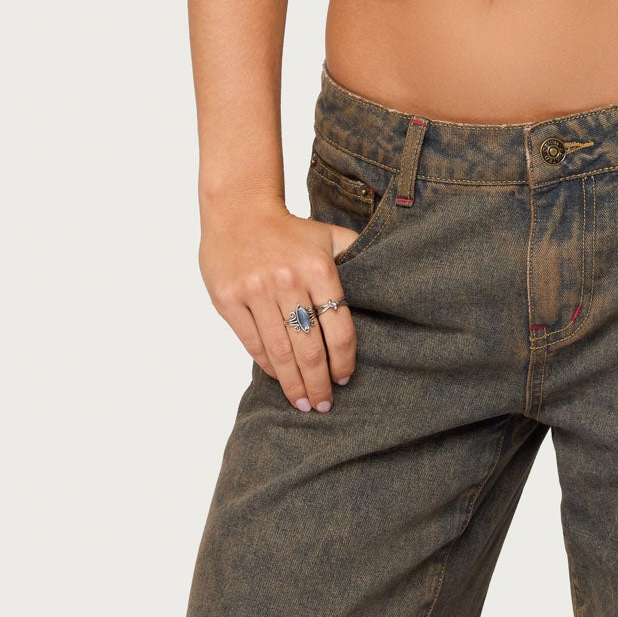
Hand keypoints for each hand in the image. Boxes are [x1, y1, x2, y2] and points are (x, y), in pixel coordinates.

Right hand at [198, 198, 359, 412]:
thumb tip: (388, 283)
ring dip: (292, 383)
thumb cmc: (290, 231)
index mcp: (319, 269)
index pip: (339, 327)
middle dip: (318, 383)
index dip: (344, 360)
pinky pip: (252, 342)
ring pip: (280, 351)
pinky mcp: (229, 300)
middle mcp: (288, 281)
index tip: (344, 379)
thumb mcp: (330, 236)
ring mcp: (256, 291)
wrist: (239, 211)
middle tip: (323, 405)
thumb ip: (356, 258)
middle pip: (309, 347)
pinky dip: (267, 365)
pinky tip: (278, 377)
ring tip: (302, 403)